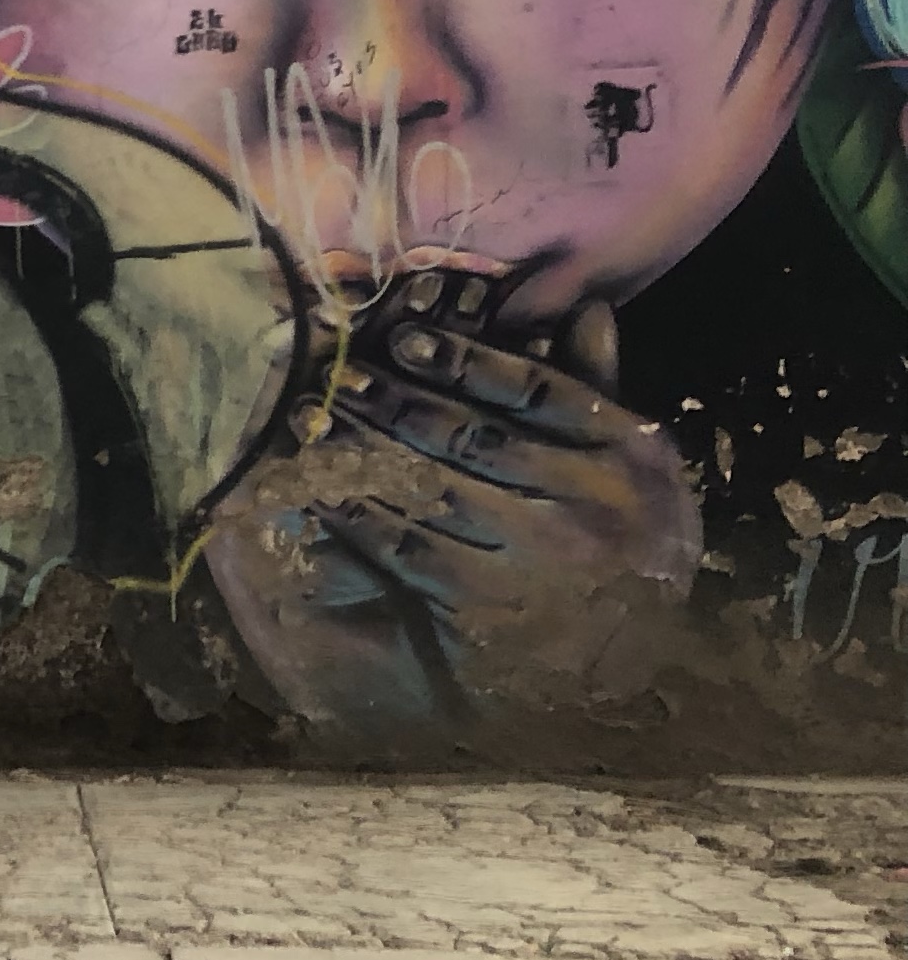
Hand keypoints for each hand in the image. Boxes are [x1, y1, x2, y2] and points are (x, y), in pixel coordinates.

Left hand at [205, 283, 698, 722]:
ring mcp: (540, 555)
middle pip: (472, 434)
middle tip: (337, 374)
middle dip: (394, 400)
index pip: (535, 388)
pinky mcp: (493, 602)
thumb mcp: (636, 463)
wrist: (643, 654)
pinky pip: (410, 547)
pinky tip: (322, 488)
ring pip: (433, 487)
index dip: (464, 358)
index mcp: (628, 449)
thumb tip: (584, 305)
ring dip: (365, 450)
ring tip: (315, 419)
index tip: (404, 336)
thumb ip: (602, 387)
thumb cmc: (629, 537)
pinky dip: (361, 515)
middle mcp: (590, 500)